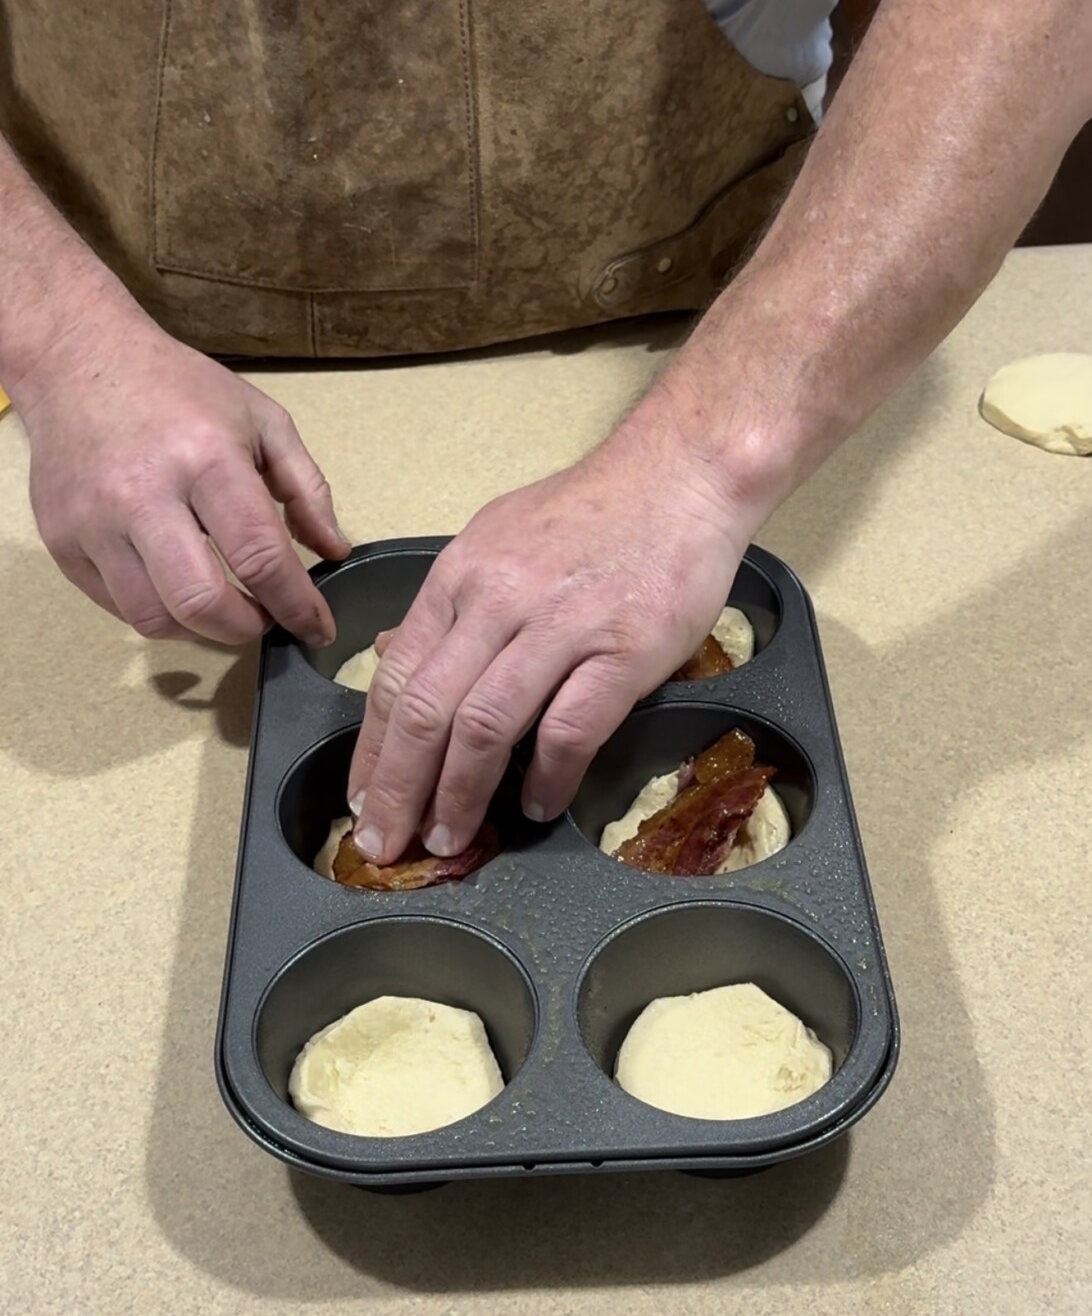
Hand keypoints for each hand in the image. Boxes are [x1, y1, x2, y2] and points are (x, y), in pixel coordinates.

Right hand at [18, 304, 349, 643]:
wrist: (79, 362)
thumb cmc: (179, 390)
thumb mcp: (261, 419)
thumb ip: (306, 487)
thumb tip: (334, 551)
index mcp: (206, 458)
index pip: (259, 555)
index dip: (296, 604)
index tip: (317, 628)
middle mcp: (144, 494)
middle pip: (200, 602)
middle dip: (246, 628)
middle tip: (264, 619)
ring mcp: (94, 522)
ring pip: (153, 618)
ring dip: (200, 630)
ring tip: (223, 606)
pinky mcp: (61, 540)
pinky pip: (115, 606)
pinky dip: (157, 612)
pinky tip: (176, 588)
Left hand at [348, 399, 750, 863]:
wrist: (681, 472)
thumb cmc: (595, 510)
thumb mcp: (500, 537)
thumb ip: (452, 601)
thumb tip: (398, 651)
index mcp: (461, 573)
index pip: (396, 674)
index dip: (373, 748)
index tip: (363, 797)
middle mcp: (498, 598)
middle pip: (426, 710)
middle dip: (398, 789)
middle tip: (385, 843)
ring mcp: (560, 624)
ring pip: (484, 727)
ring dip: (458, 796)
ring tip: (449, 840)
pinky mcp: (622, 650)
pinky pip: (568, 730)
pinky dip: (545, 778)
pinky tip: (536, 806)